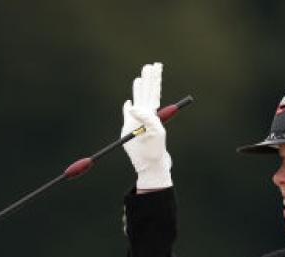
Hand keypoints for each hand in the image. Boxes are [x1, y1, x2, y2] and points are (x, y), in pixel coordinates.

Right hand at [122, 62, 172, 190]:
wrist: (147, 162)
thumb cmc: (155, 148)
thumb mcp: (155, 131)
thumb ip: (146, 117)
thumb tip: (131, 105)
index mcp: (153, 112)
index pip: (154, 91)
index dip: (155, 79)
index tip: (157, 66)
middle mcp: (145, 114)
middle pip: (146, 92)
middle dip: (148, 79)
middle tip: (149, 66)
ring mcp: (136, 119)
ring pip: (137, 99)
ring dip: (138, 88)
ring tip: (139, 79)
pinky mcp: (128, 126)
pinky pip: (126, 113)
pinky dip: (127, 107)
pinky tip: (128, 103)